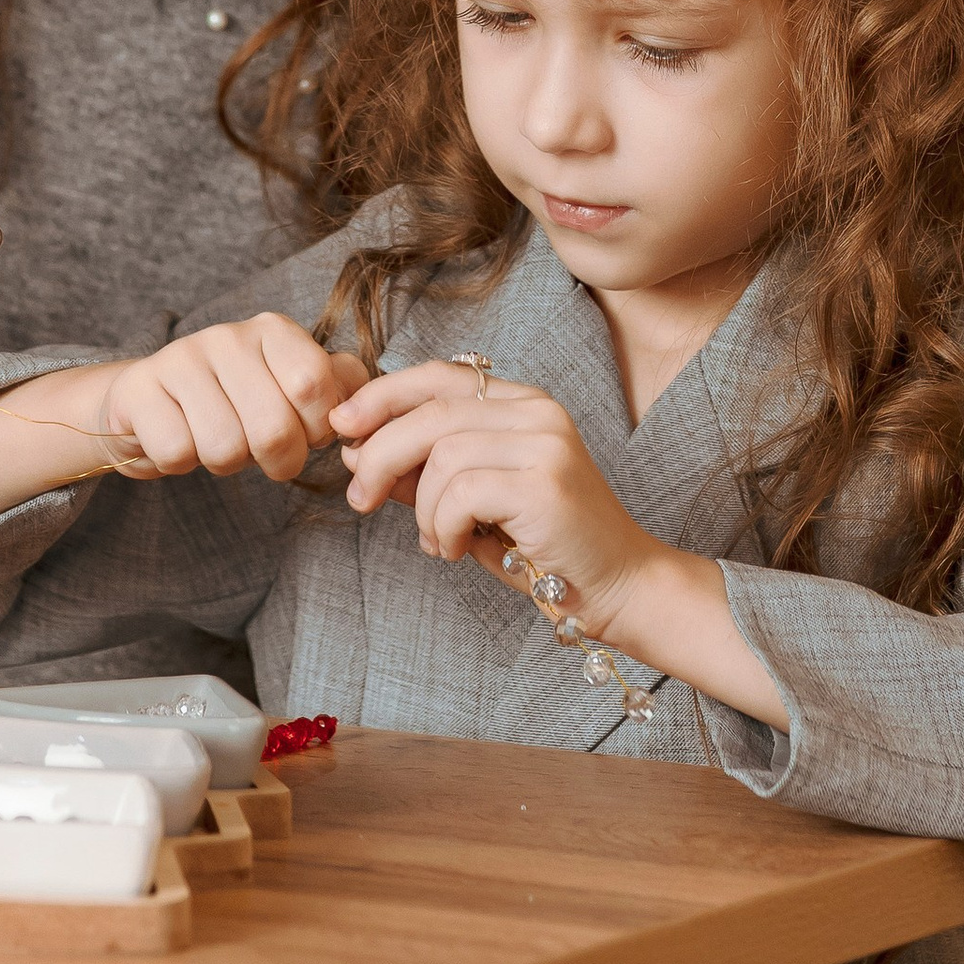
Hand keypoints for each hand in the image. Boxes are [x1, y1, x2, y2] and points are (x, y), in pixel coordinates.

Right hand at [86, 316, 372, 483]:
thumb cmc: (235, 399)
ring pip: (224, 448)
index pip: (314, 386)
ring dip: (225, 463)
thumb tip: (372, 396)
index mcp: (274, 332)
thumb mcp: (289, 385)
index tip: (304, 433)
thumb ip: (337, 386)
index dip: (314, 430)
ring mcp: (179, 359)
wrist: (150, 400)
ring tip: (216, 439)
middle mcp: (228, 336)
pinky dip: (181, 462)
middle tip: (261, 452)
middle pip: (273, 429)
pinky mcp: (138, 390)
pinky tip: (179, 437)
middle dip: (275, 460)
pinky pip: (177, 453)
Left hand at [327, 361, 662, 644]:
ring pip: (441, 454)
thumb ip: (425, 472)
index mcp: (523, 403)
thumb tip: (357, 450)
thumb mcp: (474, 503)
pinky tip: (454, 549)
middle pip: (432, 410)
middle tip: (358, 496)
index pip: (440, 377)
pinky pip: (460, 491)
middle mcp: (537, 411)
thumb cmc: (545, 547)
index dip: (384, 395)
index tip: (343, 425)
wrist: (621, 587)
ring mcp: (545, 442)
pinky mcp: (544, 481)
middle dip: (380, 452)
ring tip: (434, 539)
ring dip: (419, 506)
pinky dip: (441, 526)